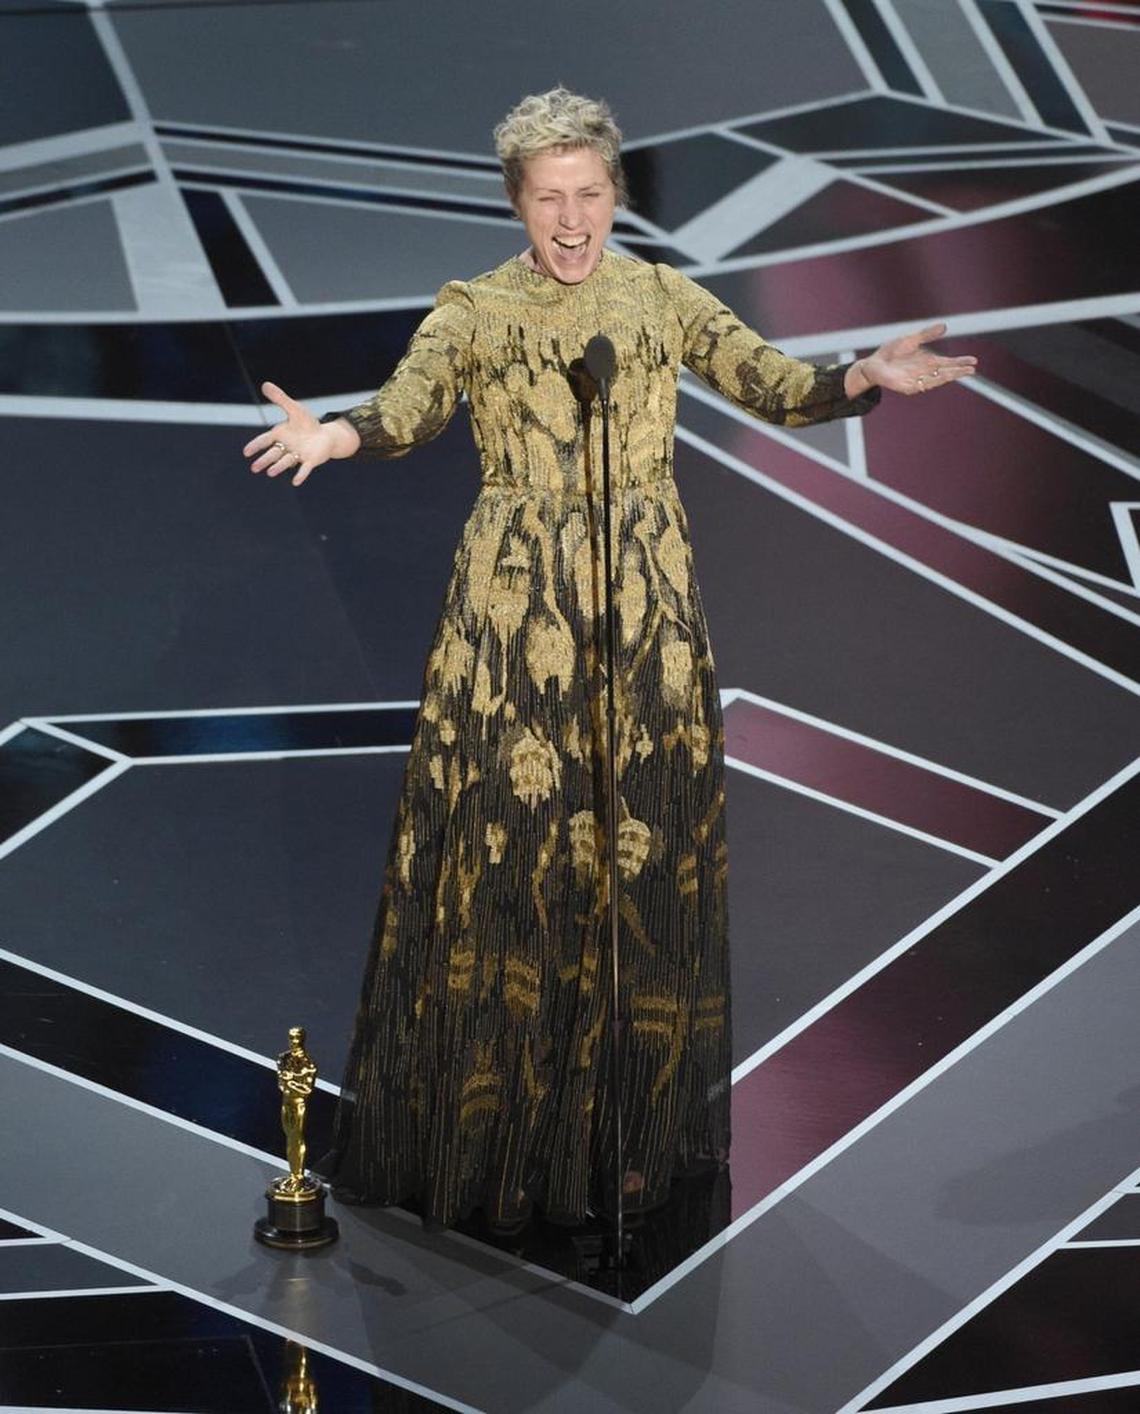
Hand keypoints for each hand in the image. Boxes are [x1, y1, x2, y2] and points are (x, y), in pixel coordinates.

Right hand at [242, 382, 359, 485]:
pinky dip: (300, 474)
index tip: (246, 452)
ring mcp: (298, 455)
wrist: (325, 436)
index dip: (255, 446)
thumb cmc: (307, 424)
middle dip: (264, 460)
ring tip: (270, 473)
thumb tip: (265, 384)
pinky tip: (295, 482)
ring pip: (286, 461)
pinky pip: (304, 469)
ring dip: (278, 467)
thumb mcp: (294, 409)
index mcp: (280, 435)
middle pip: (273, 454)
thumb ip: (280, 399)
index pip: (264, 440)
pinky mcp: (310, 460)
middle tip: (254, 468)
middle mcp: (286, 447)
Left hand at [847, 323, 976, 398]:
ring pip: (936, 380)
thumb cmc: (891, 352)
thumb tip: (945, 326)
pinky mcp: (907, 387)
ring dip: (949, 377)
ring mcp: (917, 380)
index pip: (947, 363)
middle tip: (973, 369)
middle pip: (945, 373)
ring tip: (961, 373)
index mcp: (927, 361)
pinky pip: (922, 385)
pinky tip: (941, 378)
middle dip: (958, 371)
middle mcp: (924, 372)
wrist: (873, 364)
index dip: (960, 362)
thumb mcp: (911, 340)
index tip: (973, 360)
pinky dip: (932, 382)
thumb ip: (927, 335)